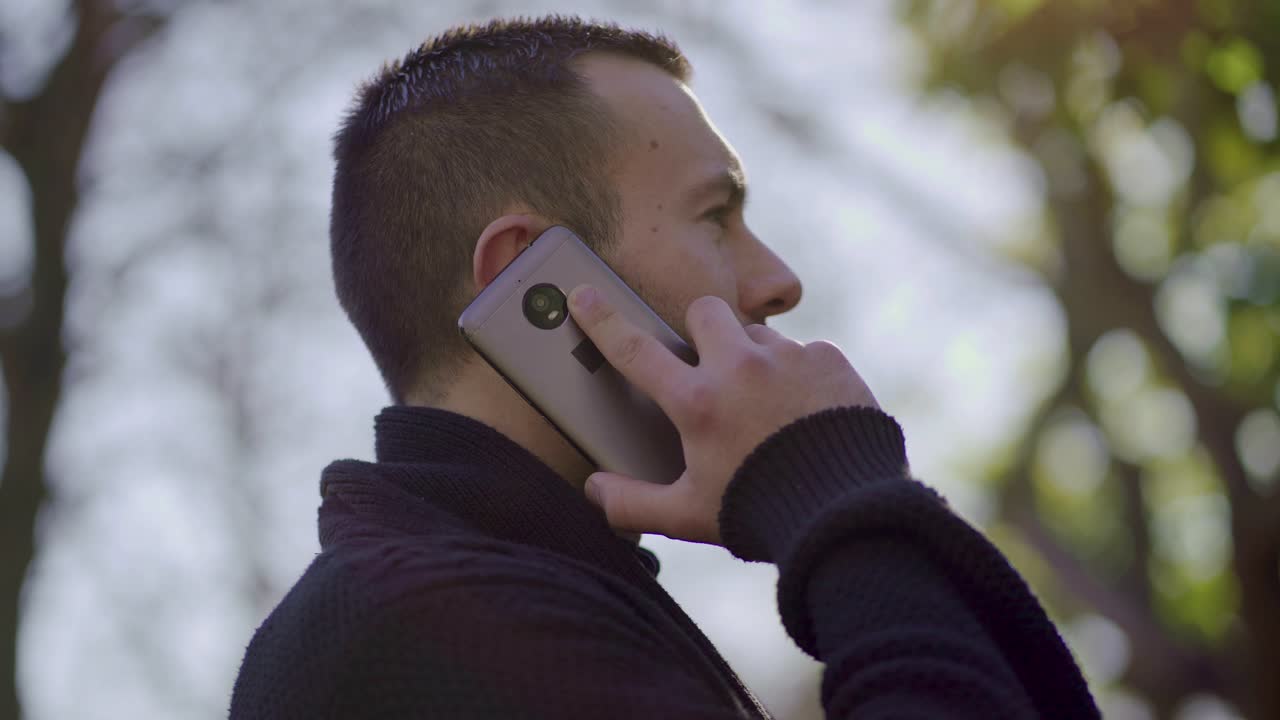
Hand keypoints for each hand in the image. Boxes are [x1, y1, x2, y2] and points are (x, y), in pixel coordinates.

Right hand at [566, 285, 878, 545]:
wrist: (846, 513)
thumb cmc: (760, 514)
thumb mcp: (688, 516)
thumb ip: (633, 503)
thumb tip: (594, 490)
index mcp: (697, 402)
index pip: (634, 349)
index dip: (603, 320)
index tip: (584, 294)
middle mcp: (739, 368)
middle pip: (704, 311)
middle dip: (701, 329)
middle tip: (709, 367)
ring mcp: (788, 357)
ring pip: (757, 333)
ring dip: (753, 358)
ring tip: (766, 406)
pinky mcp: (830, 360)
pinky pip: (807, 352)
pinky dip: (803, 376)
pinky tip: (808, 412)